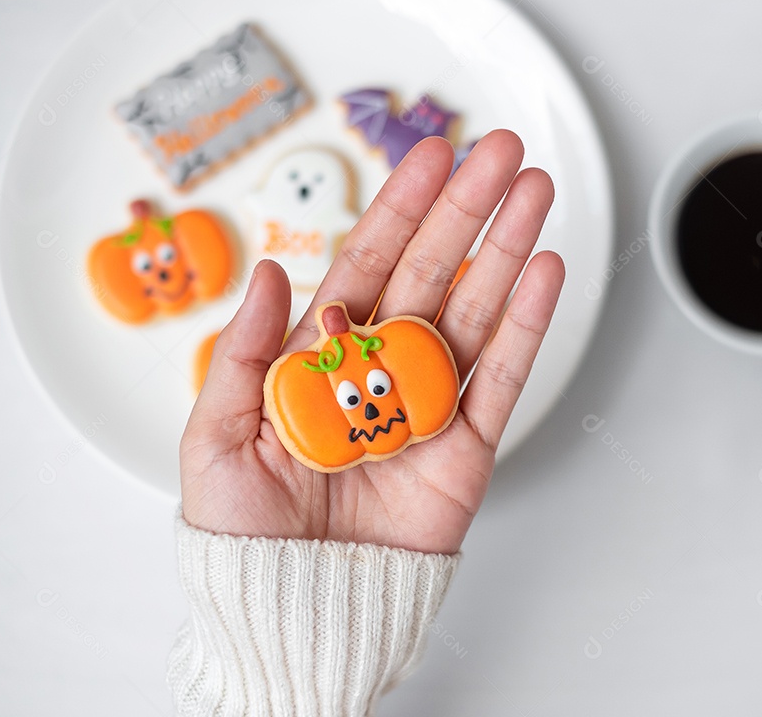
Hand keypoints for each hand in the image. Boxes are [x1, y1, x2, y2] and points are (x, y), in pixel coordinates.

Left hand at [180, 130, 563, 553]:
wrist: (297, 608)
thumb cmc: (245, 532)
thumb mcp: (216, 436)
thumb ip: (243, 352)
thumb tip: (273, 272)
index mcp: (325, 356)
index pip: (369, 264)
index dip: (402, 208)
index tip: (432, 157)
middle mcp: (384, 369)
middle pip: (433, 272)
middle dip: (468, 210)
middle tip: (501, 152)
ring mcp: (431, 404)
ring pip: (477, 311)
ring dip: (508, 250)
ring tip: (536, 194)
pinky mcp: (468, 449)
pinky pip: (504, 380)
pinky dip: (529, 327)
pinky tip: (545, 273)